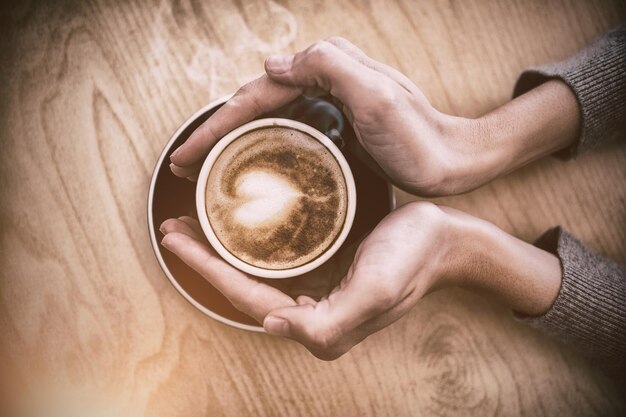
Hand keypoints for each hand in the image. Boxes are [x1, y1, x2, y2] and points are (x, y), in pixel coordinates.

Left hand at [160, 202, 561, 359]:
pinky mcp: (324, 273)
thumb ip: (327, 322)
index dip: (207, 271)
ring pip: (254, 276)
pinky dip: (247, 248)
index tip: (176, 240)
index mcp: (319, 325)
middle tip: (174, 227)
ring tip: (193, 225)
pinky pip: (274, 265)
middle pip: (242, 289)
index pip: (247, 300)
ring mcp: (317, 294)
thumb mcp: (375, 291)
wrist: (445, 239)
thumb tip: (274, 326)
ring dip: (220, 252)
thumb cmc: (413, 258)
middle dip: (204, 260)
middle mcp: (312, 315)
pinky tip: (238, 230)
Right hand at [169, 38, 473, 194]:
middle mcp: (322, 82)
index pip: (254, 97)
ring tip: (204, 168)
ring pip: (265, 119)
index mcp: (325, 71)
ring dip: (231, 141)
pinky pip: (285, 132)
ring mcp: (327, 105)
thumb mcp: (378, 95)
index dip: (215, 127)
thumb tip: (270, 65)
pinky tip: (249, 165)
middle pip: (253, 106)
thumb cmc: (419, 136)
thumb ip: (329, 66)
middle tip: (184, 166)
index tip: (186, 156)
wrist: (452, 159)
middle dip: (214, 134)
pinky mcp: (335, 127)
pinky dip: (259, 147)